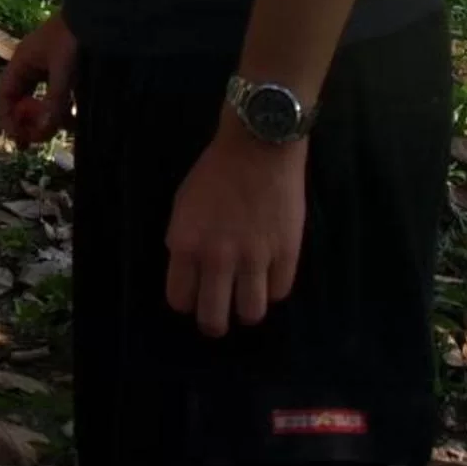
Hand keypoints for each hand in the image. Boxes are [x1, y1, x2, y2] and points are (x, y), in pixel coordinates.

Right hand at [0, 12, 77, 146]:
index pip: (6, 95)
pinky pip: (60, 94)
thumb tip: (44, 131)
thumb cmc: (75, 37)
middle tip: (39, 142)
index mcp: (22, 62)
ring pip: (42, 100)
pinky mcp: (68, 69)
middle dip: (29, 122)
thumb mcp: (64, 71)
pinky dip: (66, 107)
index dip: (9, 119)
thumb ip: (54, 101)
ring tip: (68, 127)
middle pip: (22, 100)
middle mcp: (32, 66)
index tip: (20, 139)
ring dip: (51, 116)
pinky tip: (78, 116)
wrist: (101, 13)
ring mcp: (50, 67)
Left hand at [164, 122, 306, 337]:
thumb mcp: (183, 205)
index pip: (180, 300)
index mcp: (186, 244)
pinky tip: (269, 272)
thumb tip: (191, 273)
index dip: (187, 301)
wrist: (259, 144)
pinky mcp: (286, 253)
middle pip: (213, 320)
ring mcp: (255, 258)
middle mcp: (218, 258)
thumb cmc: (216, 170)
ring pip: (251, 314)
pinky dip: (273, 287)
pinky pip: (279, 292)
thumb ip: (185, 242)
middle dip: (214, 321)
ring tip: (248, 293)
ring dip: (247, 308)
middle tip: (220, 310)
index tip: (195, 293)